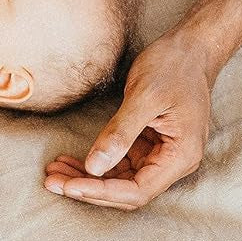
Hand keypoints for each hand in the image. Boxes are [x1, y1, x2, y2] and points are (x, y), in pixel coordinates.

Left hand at [44, 32, 214, 209]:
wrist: (190, 49)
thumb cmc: (173, 67)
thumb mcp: (144, 97)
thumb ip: (120, 133)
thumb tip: (93, 168)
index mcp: (180, 156)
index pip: (137, 191)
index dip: (101, 192)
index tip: (69, 186)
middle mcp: (173, 162)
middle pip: (126, 190)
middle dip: (88, 188)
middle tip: (52, 182)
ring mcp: (161, 154)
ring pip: (120, 179)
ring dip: (87, 178)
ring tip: (54, 172)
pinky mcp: (149, 144)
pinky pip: (120, 163)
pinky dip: (96, 163)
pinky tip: (70, 160)